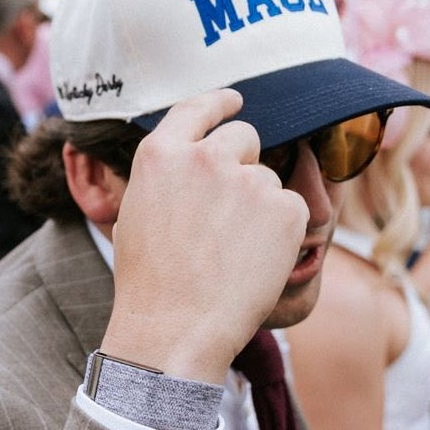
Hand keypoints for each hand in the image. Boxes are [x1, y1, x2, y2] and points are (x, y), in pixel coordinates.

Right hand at [101, 90, 308, 382]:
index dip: (221, 102)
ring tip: (234, 254)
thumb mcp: (136, 215)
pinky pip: (294, 208)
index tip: (235, 100)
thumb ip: (167, 180)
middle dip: (244, 163)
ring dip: (261, 207)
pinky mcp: (285, 208)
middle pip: (245, 136)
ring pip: (269, 179)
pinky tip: (256, 263)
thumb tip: (188, 168)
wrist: (177, 328)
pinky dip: (284, 233)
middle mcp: (206, 156)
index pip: (198, 108)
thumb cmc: (150, 285)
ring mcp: (249, 180)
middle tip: (234, 210)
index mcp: (161, 154)